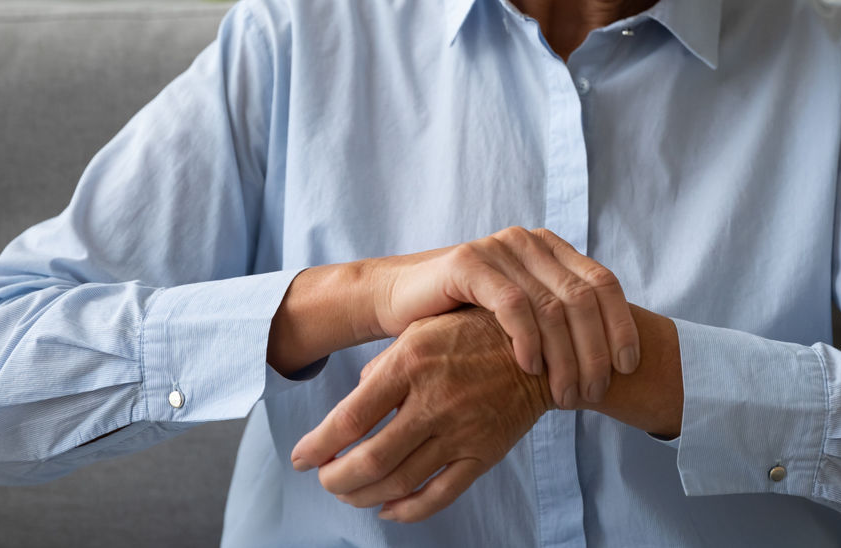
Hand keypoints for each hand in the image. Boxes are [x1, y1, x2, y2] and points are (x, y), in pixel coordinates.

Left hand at [290, 307, 549, 521]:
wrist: (539, 346)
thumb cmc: (471, 332)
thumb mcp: (420, 330)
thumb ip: (383, 366)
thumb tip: (353, 406)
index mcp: (411, 362)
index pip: (350, 418)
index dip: (318, 445)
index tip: (301, 458)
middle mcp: (433, 400)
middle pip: (370, 460)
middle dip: (336, 479)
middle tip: (325, 479)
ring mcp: (460, 431)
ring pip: (400, 482)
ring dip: (364, 496)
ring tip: (349, 494)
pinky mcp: (483, 453)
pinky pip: (439, 494)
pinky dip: (407, 511)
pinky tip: (388, 509)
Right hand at [372, 226, 638, 408]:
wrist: (401, 302)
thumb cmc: (466, 319)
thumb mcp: (522, 316)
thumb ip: (561, 321)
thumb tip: (615, 359)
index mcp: (551, 249)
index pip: (604, 283)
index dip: (621, 326)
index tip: (627, 367)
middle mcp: (530, 242)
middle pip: (583, 298)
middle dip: (594, 351)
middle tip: (591, 393)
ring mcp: (500, 248)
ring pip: (552, 305)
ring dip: (564, 356)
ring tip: (565, 393)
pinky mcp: (468, 262)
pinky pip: (512, 304)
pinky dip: (527, 339)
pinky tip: (530, 368)